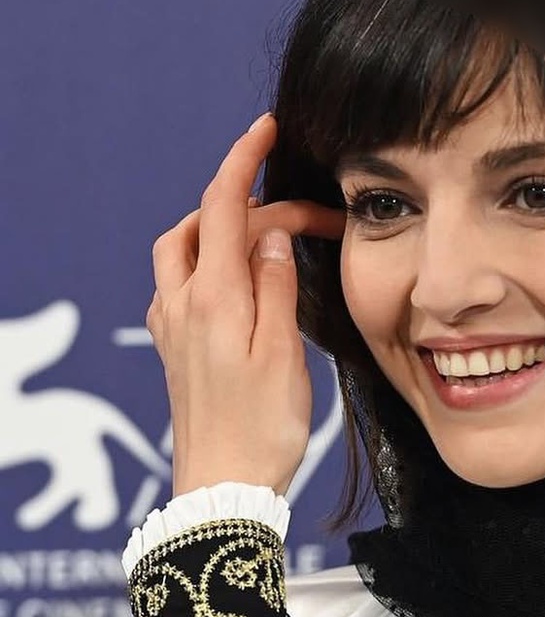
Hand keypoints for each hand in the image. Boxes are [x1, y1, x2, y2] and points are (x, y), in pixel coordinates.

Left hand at [147, 113, 345, 499]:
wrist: (224, 487)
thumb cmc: (261, 429)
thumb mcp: (282, 354)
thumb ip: (277, 287)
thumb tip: (272, 234)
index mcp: (213, 297)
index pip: (223, 205)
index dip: (244, 159)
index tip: (267, 129)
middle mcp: (181, 303)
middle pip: (200, 223)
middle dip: (245, 202)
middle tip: (301, 216)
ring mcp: (171, 326)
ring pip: (180, 250)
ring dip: (214, 226)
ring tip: (260, 234)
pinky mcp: (173, 348)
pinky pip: (177, 284)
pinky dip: (204, 262)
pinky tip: (232, 280)